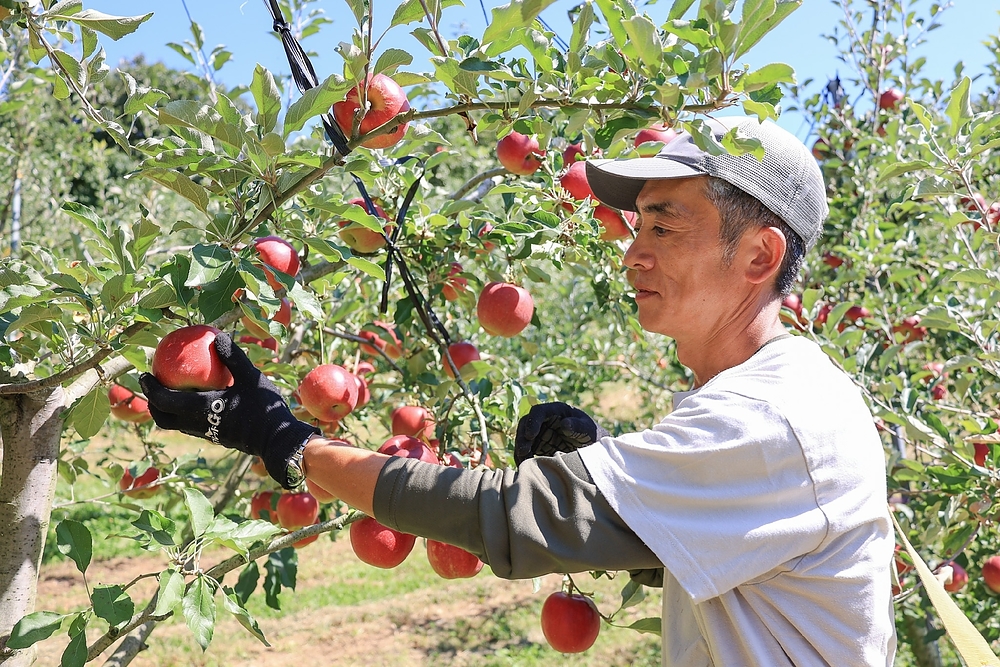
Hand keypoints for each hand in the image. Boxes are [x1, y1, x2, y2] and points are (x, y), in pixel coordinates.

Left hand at [139, 332, 318, 488]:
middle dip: (152, 403)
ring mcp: (206, 434)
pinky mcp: (216, 438)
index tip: (144, 374)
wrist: (277, 440)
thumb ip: (233, 357)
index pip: (163, 400)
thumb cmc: (264, 408)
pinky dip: (184, 415)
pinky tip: (198, 402)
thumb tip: (218, 337)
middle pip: (163, 418)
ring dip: (167, 410)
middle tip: (152, 386)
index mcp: (200, 409)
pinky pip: (191, 427)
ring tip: (171, 393)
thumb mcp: (251, 377)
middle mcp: (197, 424)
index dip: (150, 388)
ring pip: (176, 425)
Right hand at [513, 402, 608, 465]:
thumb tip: (564, 424)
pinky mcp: (540, 446)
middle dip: (522, 437)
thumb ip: (578, 426)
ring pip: (524, 438)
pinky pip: (528, 450)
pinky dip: (524, 457)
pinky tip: (525, 466)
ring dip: (521, 449)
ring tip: (523, 462)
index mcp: (557, 410)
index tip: (530, 435)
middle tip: (523, 452)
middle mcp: (546, 420)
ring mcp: (541, 433)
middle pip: (526, 424)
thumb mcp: (589, 430)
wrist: (596, 450)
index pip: (539, 411)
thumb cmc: (593, 435)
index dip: (532, 422)